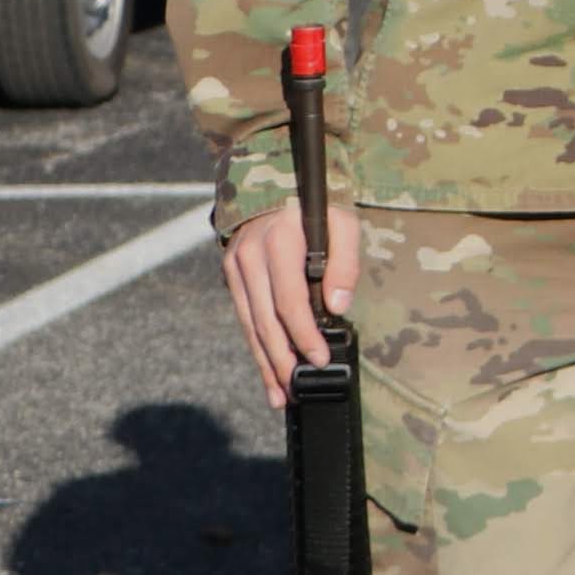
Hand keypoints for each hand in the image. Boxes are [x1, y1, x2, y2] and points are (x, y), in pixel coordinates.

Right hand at [221, 204, 358, 408]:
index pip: (290, 301)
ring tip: (279, 394)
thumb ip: (344, 263)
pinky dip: (255, 345)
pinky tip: (268, 369)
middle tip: (295, 392)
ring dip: (264, 362)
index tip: (320, 360)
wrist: (272, 180)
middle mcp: (249, 257)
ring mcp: (234, 267)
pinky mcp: (230, 275)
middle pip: (264, 320)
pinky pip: (244, 316)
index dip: (304, 335)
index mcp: (278, 242)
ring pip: (249, 324)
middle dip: (280, 361)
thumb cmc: (316, 206)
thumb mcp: (342, 223)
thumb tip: (337, 308)